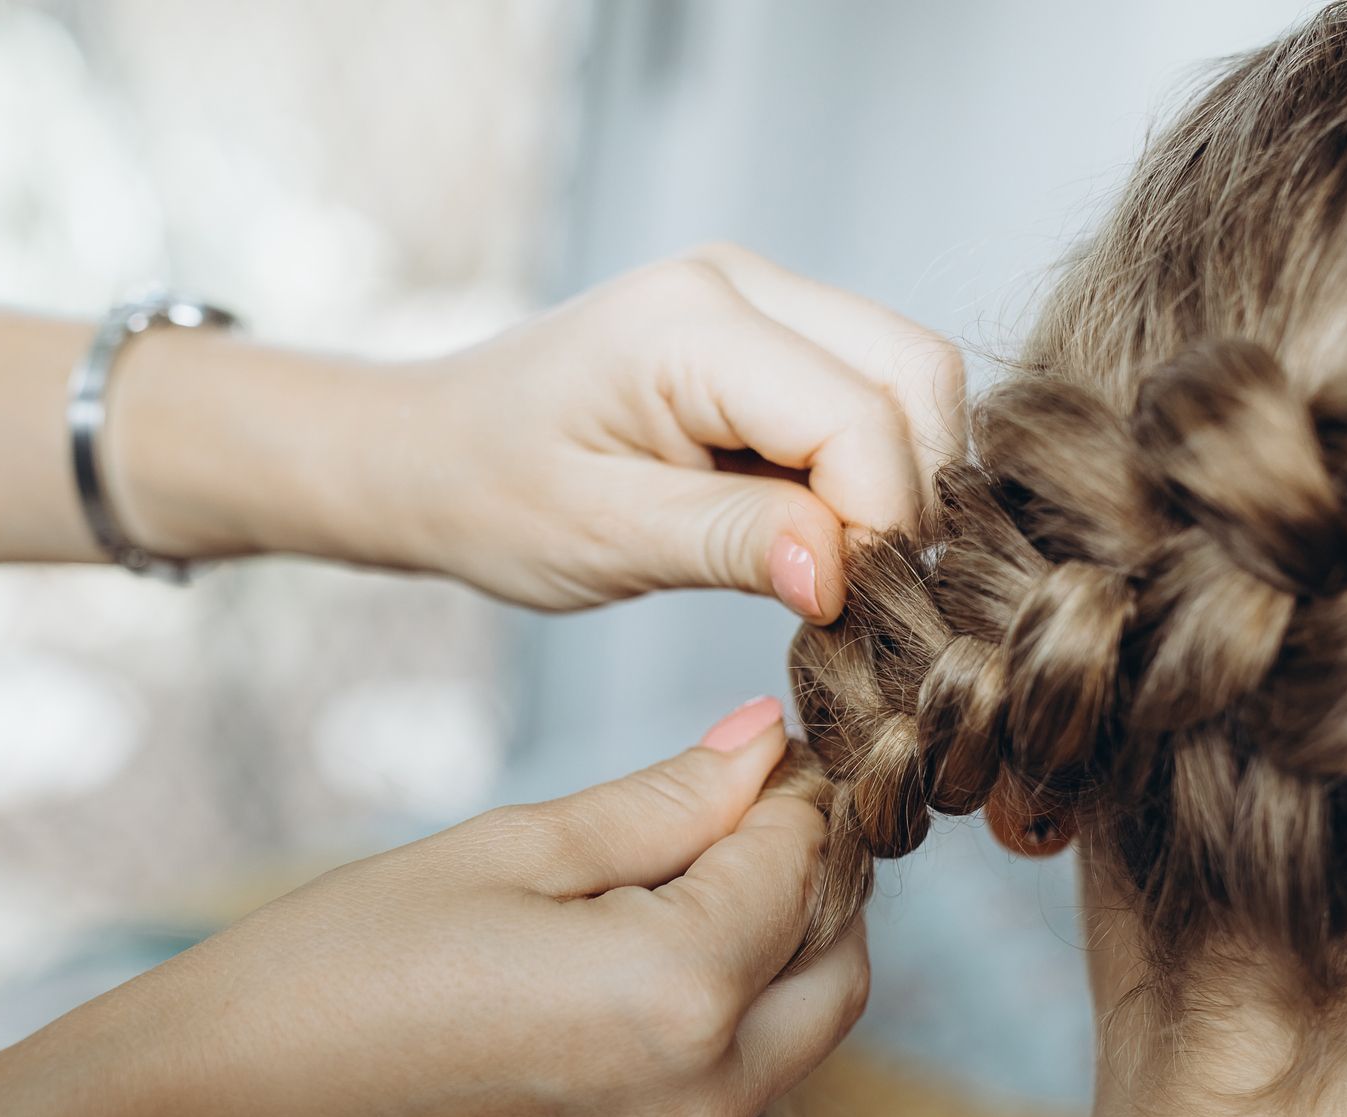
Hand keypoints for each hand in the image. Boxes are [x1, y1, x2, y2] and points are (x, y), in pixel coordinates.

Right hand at [79, 696, 868, 1116]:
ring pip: (778, 1063)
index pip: (800, 866)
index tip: (764, 763)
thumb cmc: (335, 967)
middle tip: (740, 839)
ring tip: (644, 930)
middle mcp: (695, 1109)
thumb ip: (661, 804)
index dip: (789, 797)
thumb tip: (761, 746)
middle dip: (811, 895)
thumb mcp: (505, 852)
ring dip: (755, 986)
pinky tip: (592, 1029)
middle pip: (835, 977)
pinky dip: (690, 1072)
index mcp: (675, 990)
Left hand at [378, 245, 965, 619]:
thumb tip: (844, 574)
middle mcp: (738, 281)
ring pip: (908, 376)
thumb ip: (735, 544)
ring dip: (896, 474)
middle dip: (909, 491)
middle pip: (915, 374)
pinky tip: (811, 521)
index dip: (875, 523)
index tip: (843, 605)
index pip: (858, 417)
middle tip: (854, 587)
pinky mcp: (767, 326)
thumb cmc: (494, 494)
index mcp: (688, 324)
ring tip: (828, 558)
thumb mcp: (608, 538)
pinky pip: (867, 384)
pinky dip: (868, 460)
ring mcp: (758, 293)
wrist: (432, 450)